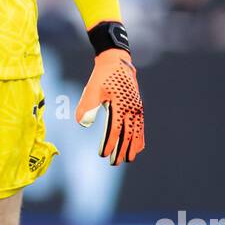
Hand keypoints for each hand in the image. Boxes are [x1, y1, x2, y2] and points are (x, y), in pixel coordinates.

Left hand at [77, 49, 145, 164]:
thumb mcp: (92, 89)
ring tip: (128, 159)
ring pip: (137, 132)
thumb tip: (83, 124)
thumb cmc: (102, 76)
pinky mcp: (137, 106)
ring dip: (132, 147)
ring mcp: (136, 108)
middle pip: (128, 135)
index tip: (103, 155)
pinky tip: (139, 146)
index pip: (115, 130)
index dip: (110, 143)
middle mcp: (131, 108)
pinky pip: (141, 125)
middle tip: (115, 163)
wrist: (116, 61)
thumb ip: (87, 106)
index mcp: (119, 105)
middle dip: (122, 150)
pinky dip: (140, 137)